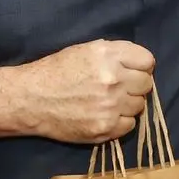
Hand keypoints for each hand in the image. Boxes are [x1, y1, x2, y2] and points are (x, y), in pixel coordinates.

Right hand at [0, 40, 153, 144]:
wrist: (30, 99)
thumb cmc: (56, 71)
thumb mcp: (85, 50)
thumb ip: (115, 54)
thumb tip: (139, 65)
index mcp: (107, 55)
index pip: (147, 61)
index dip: (140, 66)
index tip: (131, 70)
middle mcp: (112, 79)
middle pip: (146, 84)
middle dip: (135, 85)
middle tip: (118, 87)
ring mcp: (110, 106)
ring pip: (139, 106)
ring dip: (128, 104)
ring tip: (108, 102)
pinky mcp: (104, 128)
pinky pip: (129, 125)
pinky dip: (120, 121)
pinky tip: (104, 115)